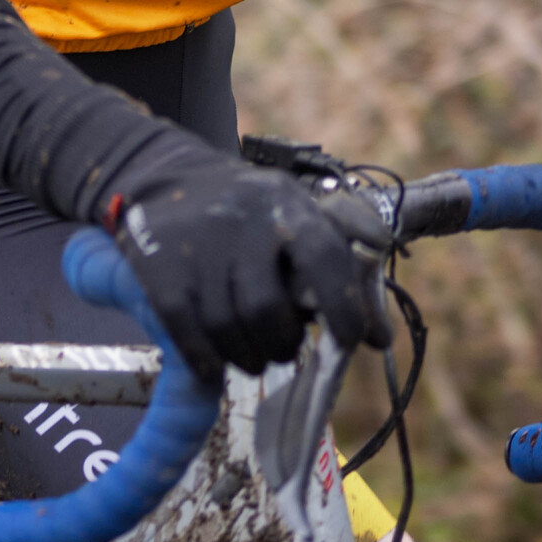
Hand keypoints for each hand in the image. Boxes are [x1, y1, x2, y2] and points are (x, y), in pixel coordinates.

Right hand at [109, 162, 393, 380]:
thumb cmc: (250, 210)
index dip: (344, 307)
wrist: (167, 177)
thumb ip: (346, 266)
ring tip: (255, 357)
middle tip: (284, 350)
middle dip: (282, 343)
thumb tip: (382, 337)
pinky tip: (216, 364)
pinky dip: (208, 361)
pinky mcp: (159, 269)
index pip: (325, 257)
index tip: (352, 341)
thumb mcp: (300, 211)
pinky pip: (189, 335)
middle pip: (267, 309)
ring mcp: (198, 245)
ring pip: (228, 328)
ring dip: (248, 357)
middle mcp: (243, 221)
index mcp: (286, 205)